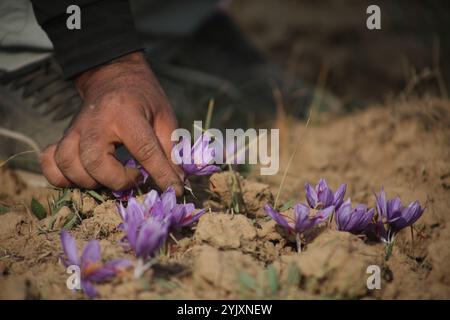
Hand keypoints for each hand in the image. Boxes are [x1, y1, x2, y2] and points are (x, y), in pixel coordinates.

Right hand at [40, 52, 184, 195]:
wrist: (113, 75)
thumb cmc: (143, 98)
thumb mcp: (164, 117)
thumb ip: (171, 150)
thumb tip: (177, 183)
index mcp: (126, 113)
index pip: (143, 149)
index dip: (160, 174)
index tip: (174, 190)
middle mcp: (95, 121)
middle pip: (94, 161)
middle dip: (116, 180)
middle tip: (134, 178)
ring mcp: (75, 129)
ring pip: (69, 164)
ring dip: (90, 181)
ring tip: (111, 177)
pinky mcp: (64, 136)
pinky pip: (51, 162)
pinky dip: (62, 176)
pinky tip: (82, 177)